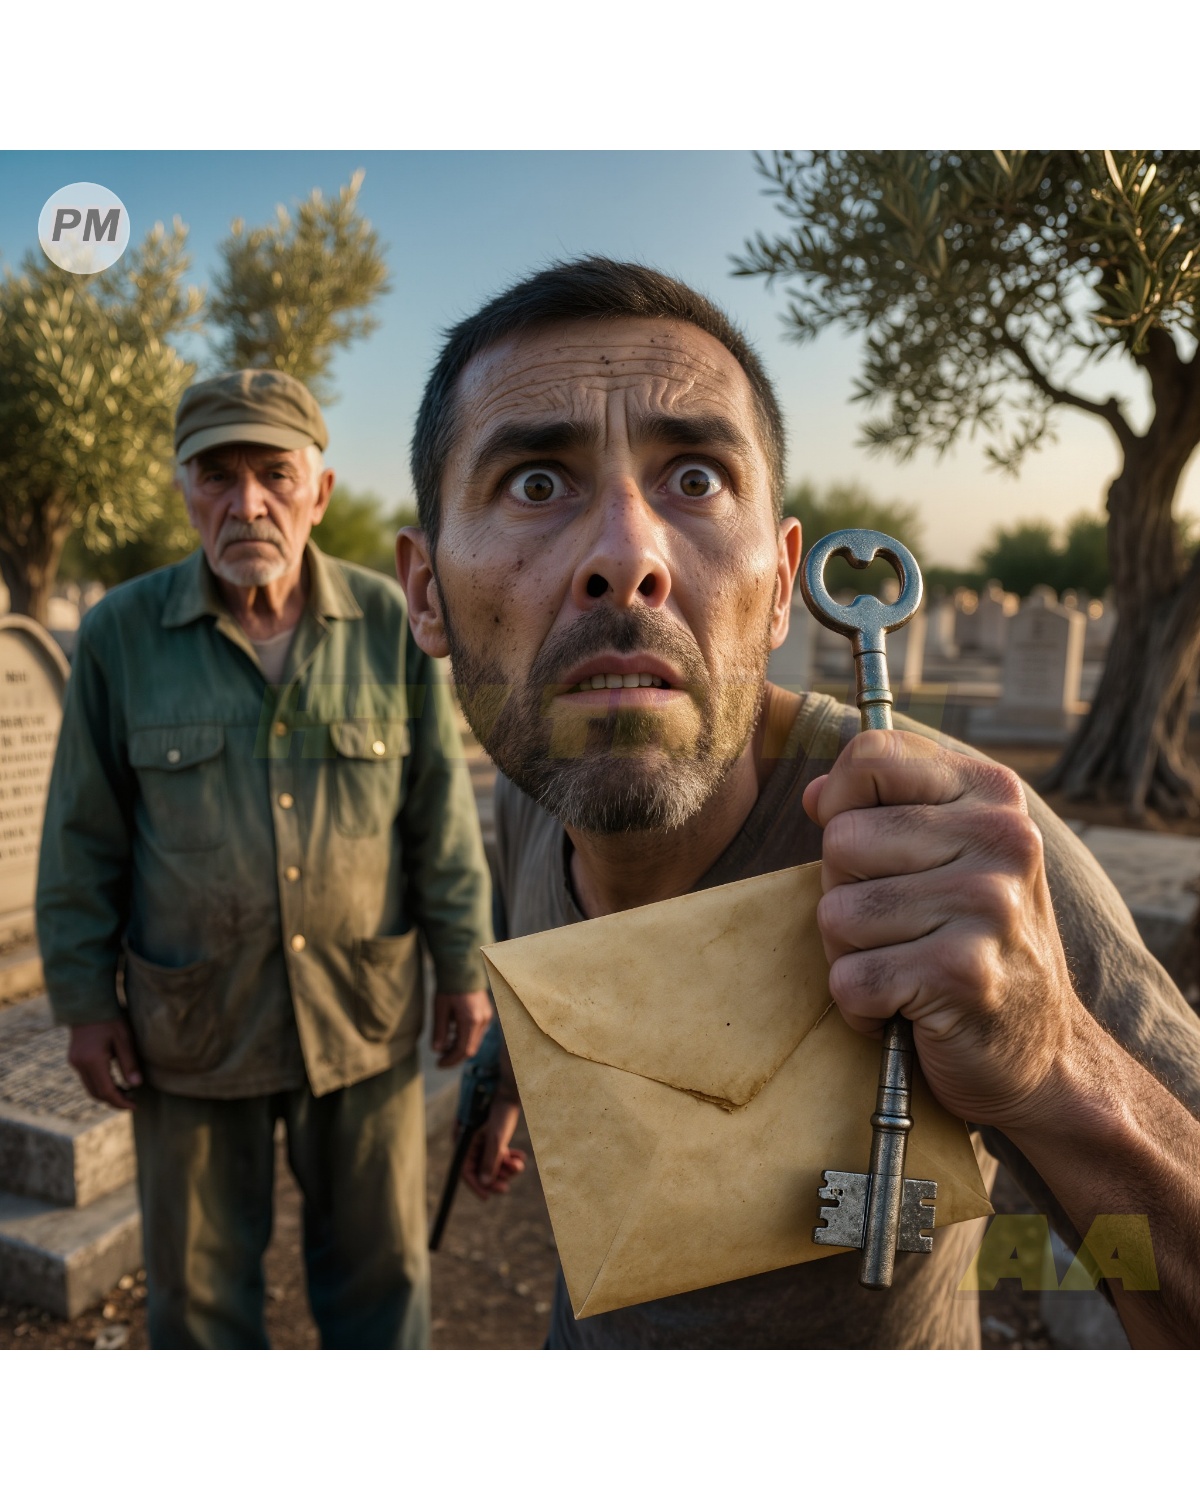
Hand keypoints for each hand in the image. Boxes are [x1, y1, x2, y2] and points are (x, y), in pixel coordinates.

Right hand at [68, 1019, 142, 1109]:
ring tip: (126, 1092)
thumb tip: (136, 1085)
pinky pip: (86, 1079)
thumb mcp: (124, 1039)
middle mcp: (80, 1065)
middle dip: (114, 1101)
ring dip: (106, 1094)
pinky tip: (114, 1081)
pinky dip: (100, 1084)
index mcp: (93, 1061)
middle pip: (96, 1094)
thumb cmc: (110, 1019)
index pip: (106, 1091)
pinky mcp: (74, 1059)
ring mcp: (74, 1063)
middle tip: (132, 1101)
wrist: (88, 1004)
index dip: (121, 1102)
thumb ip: (129, 1063)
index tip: (134, 1106)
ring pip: (90, 1088)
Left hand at [432, 989, 492, 1067]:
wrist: (462, 969)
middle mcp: (482, 1020)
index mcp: (471, 1020)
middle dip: (455, 1056)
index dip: (451, 1060)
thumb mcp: (440, 1010)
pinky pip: (477, 1032)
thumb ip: (439, 1031)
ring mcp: (486, 1017)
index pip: (463, 1050)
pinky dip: (466, 1038)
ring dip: (460, 1047)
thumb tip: (437, 1050)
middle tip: (440, 1059)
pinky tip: (453, 1035)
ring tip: (444, 1047)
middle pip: (471, 1048)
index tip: (439, 1064)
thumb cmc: (449, 988)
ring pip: (474, 1041)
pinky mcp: (486, 1014)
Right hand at [461, 1044, 525, 1198]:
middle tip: (508, 1184)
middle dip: (495, 1176)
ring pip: (492, 1162)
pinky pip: (499, 1154)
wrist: (510, 1087)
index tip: (488, 1196)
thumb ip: (491, 1160)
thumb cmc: (500, 1109)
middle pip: (480, 1169)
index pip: (465, 1170)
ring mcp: (482, 1139)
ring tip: (519, 1165)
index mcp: (465, 1141)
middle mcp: (471, 1142)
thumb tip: (485, 1182)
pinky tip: (520, 1157)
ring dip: (505, 1167)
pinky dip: (509, 1158)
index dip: (476, 1185)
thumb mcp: (497, 1138)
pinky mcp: (493, 1135)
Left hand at [801, 729, 1087, 1130]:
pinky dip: (861, 1007)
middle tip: (897, 928)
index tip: (863, 847)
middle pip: (840, 840)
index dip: (838, 801)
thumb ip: (887, 810)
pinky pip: (850, 979)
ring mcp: (987, 905)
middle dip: (844, 892)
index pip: (871, 756)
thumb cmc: (974, 943)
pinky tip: (906, 1008)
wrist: (1042, 1053)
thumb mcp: (949, 855)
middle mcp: (1001, 839)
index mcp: (992, 795)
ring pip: (836, 913)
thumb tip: (814, 792)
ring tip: (903, 967)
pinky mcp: (963, 975)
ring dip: (851, 955)